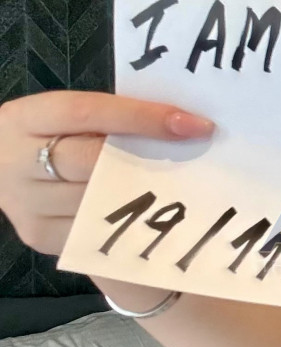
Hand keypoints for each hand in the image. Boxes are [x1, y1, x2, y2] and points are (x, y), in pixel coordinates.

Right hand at [0, 90, 214, 256]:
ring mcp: (24, 203)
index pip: (87, 112)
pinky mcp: (40, 234)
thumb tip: (182, 123)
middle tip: (196, 160)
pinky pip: (96, 228)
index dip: (142, 117)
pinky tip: (159, 214)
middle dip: (149, 159)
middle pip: (91, 159)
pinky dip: (131, 221)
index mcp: (23, 118)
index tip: (193, 125)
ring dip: (147, 194)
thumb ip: (112, 120)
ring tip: (184, 187)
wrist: (18, 177)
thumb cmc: (59, 140)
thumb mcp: (72, 122)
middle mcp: (13, 161)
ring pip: (97, 198)